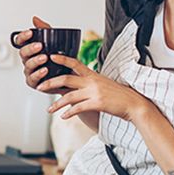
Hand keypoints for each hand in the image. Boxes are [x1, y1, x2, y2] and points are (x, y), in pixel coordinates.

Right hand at [16, 17, 71, 94]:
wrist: (69, 77)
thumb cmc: (59, 59)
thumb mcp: (54, 42)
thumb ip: (44, 30)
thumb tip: (35, 19)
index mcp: (30, 50)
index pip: (21, 42)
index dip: (23, 37)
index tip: (30, 33)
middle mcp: (28, 60)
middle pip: (23, 53)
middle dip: (30, 48)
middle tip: (39, 45)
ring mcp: (30, 71)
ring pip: (28, 65)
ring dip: (35, 61)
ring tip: (44, 58)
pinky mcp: (34, 82)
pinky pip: (33, 78)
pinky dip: (38, 74)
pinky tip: (44, 70)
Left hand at [36, 55, 155, 121]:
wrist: (134, 104)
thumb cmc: (118, 95)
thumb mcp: (103, 84)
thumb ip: (89, 82)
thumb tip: (76, 84)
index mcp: (93, 75)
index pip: (75, 63)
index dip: (62, 59)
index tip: (50, 56)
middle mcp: (92, 81)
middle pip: (66, 79)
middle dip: (50, 83)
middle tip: (39, 87)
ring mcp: (94, 92)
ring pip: (69, 96)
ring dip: (57, 104)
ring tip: (49, 110)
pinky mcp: (97, 103)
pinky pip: (78, 108)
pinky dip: (69, 113)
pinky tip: (63, 117)